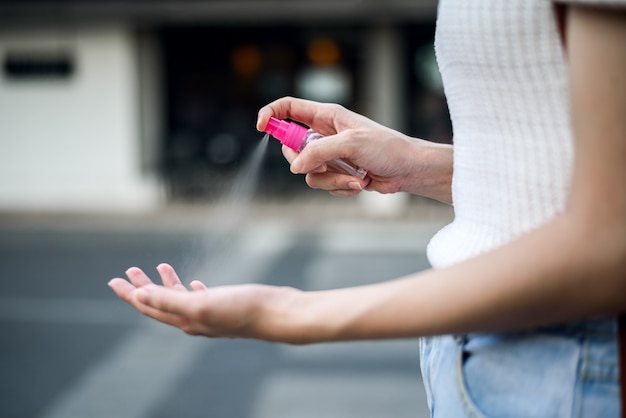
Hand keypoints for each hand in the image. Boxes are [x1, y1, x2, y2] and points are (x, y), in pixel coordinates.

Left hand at [108, 263, 301, 339]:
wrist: (278, 313)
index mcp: (186, 320)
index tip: (114, 281)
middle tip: (129, 271)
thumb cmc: (243, 309)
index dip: (130, 294)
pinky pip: (201, 297)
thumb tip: (139, 296)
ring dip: (166, 284)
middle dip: (143, 287)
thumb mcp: (201, 304)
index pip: (149, 307)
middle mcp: (195, 320)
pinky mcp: (226, 305)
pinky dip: (191, 288)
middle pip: (161, 303)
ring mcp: (211, 313)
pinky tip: (194, 282)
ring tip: (159, 267)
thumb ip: (170, 300)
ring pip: (181, 299)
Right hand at [257, 97, 452, 202]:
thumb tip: (296, 167)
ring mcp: (330, 156)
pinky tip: (360, 183)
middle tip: (323, 165)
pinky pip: (323, 185)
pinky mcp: (337, 174)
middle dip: (305, 162)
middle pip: (291, 148)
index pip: (288, 108)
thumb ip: (319, 152)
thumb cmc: (387, 147)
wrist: (409, 170)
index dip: (271, 115)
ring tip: (355, 178)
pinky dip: (340, 188)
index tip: (261, 128)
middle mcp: (324, 134)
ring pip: (308, 173)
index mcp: (326, 116)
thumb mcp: (351, 143)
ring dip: (331, 180)